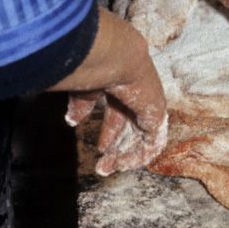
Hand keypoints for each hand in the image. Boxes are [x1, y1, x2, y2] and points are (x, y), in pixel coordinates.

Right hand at [54, 10, 167, 174]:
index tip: (100, 148)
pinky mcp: (157, 115)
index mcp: (123, 86)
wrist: (119, 59)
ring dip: (125, 156)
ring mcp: (150, 105)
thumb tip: (71, 121)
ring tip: (107, 168)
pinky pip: (152, 143)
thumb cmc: (99, 67)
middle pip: (131, 128)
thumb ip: (81, 105)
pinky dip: (139, 156)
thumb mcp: (85, 88)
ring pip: (141, 138)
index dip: (110, 133)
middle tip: (102, 166)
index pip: (120, 113)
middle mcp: (139, 96)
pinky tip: (122, 164)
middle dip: (117, 148)